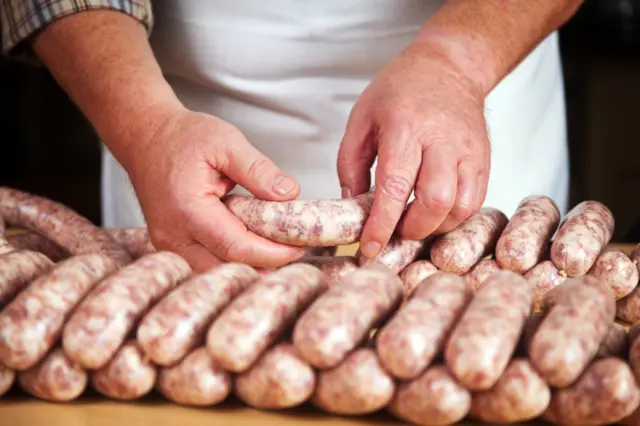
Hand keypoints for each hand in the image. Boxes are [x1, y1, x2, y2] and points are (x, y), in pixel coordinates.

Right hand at [122, 105, 305, 271]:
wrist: (145, 137)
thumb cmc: (182, 137)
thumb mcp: (226, 142)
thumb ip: (258, 170)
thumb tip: (289, 194)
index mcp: (188, 210)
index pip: (236, 247)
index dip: (271, 253)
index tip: (298, 249)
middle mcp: (173, 235)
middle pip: (225, 268)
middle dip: (263, 266)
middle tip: (294, 252)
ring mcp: (168, 245)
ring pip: (213, 273)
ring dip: (247, 267)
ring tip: (277, 251)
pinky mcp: (171, 246)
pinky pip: (204, 264)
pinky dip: (230, 262)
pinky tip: (252, 248)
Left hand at [337, 42, 490, 257]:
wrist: (448, 66)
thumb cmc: (400, 90)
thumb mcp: (361, 118)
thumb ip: (350, 164)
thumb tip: (353, 206)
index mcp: (405, 127)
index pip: (395, 186)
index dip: (382, 224)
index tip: (370, 248)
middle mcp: (442, 140)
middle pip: (435, 202)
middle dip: (412, 229)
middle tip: (395, 229)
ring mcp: (469, 150)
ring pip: (461, 207)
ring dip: (435, 227)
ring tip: (414, 220)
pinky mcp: (484, 159)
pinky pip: (476, 201)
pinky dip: (454, 217)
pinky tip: (434, 212)